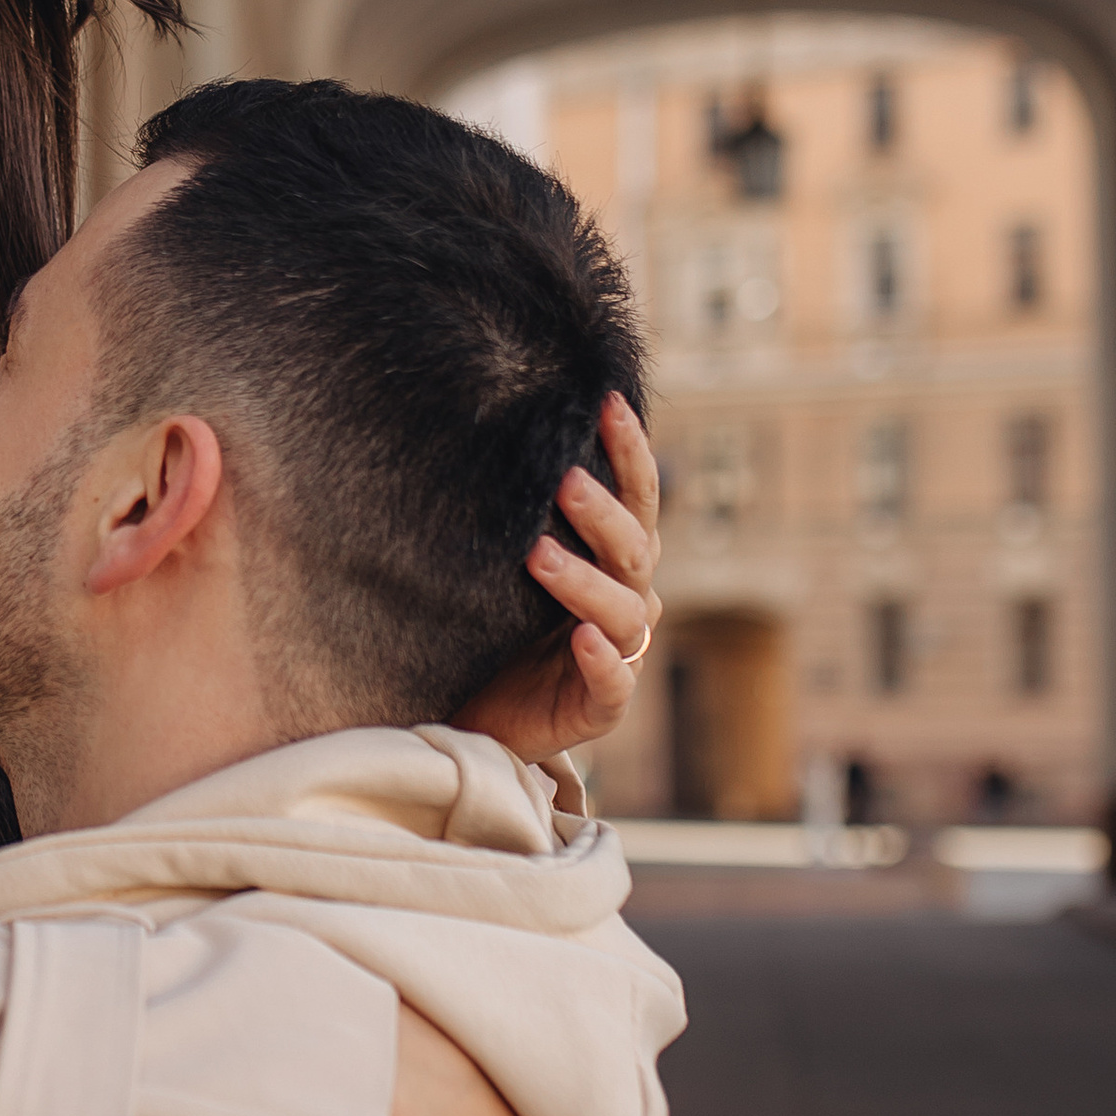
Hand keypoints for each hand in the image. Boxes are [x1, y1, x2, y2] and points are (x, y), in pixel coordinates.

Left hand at [459, 390, 661, 760]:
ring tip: (539, 555)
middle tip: (564, 480)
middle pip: (633, 548)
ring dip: (584, 581)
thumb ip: (522, 513)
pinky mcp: (603, 705)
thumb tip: (492, 429)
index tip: (607, 400)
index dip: (630, 451)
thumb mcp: (505, 565)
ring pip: (623, 611)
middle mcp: (627, 600)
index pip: (636, 498)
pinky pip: (614, 683)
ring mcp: (620, 654)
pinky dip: (604, 659)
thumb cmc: (495, 629)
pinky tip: (583, 639)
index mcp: (615, 560)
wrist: (479, 716)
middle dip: (601, 513)